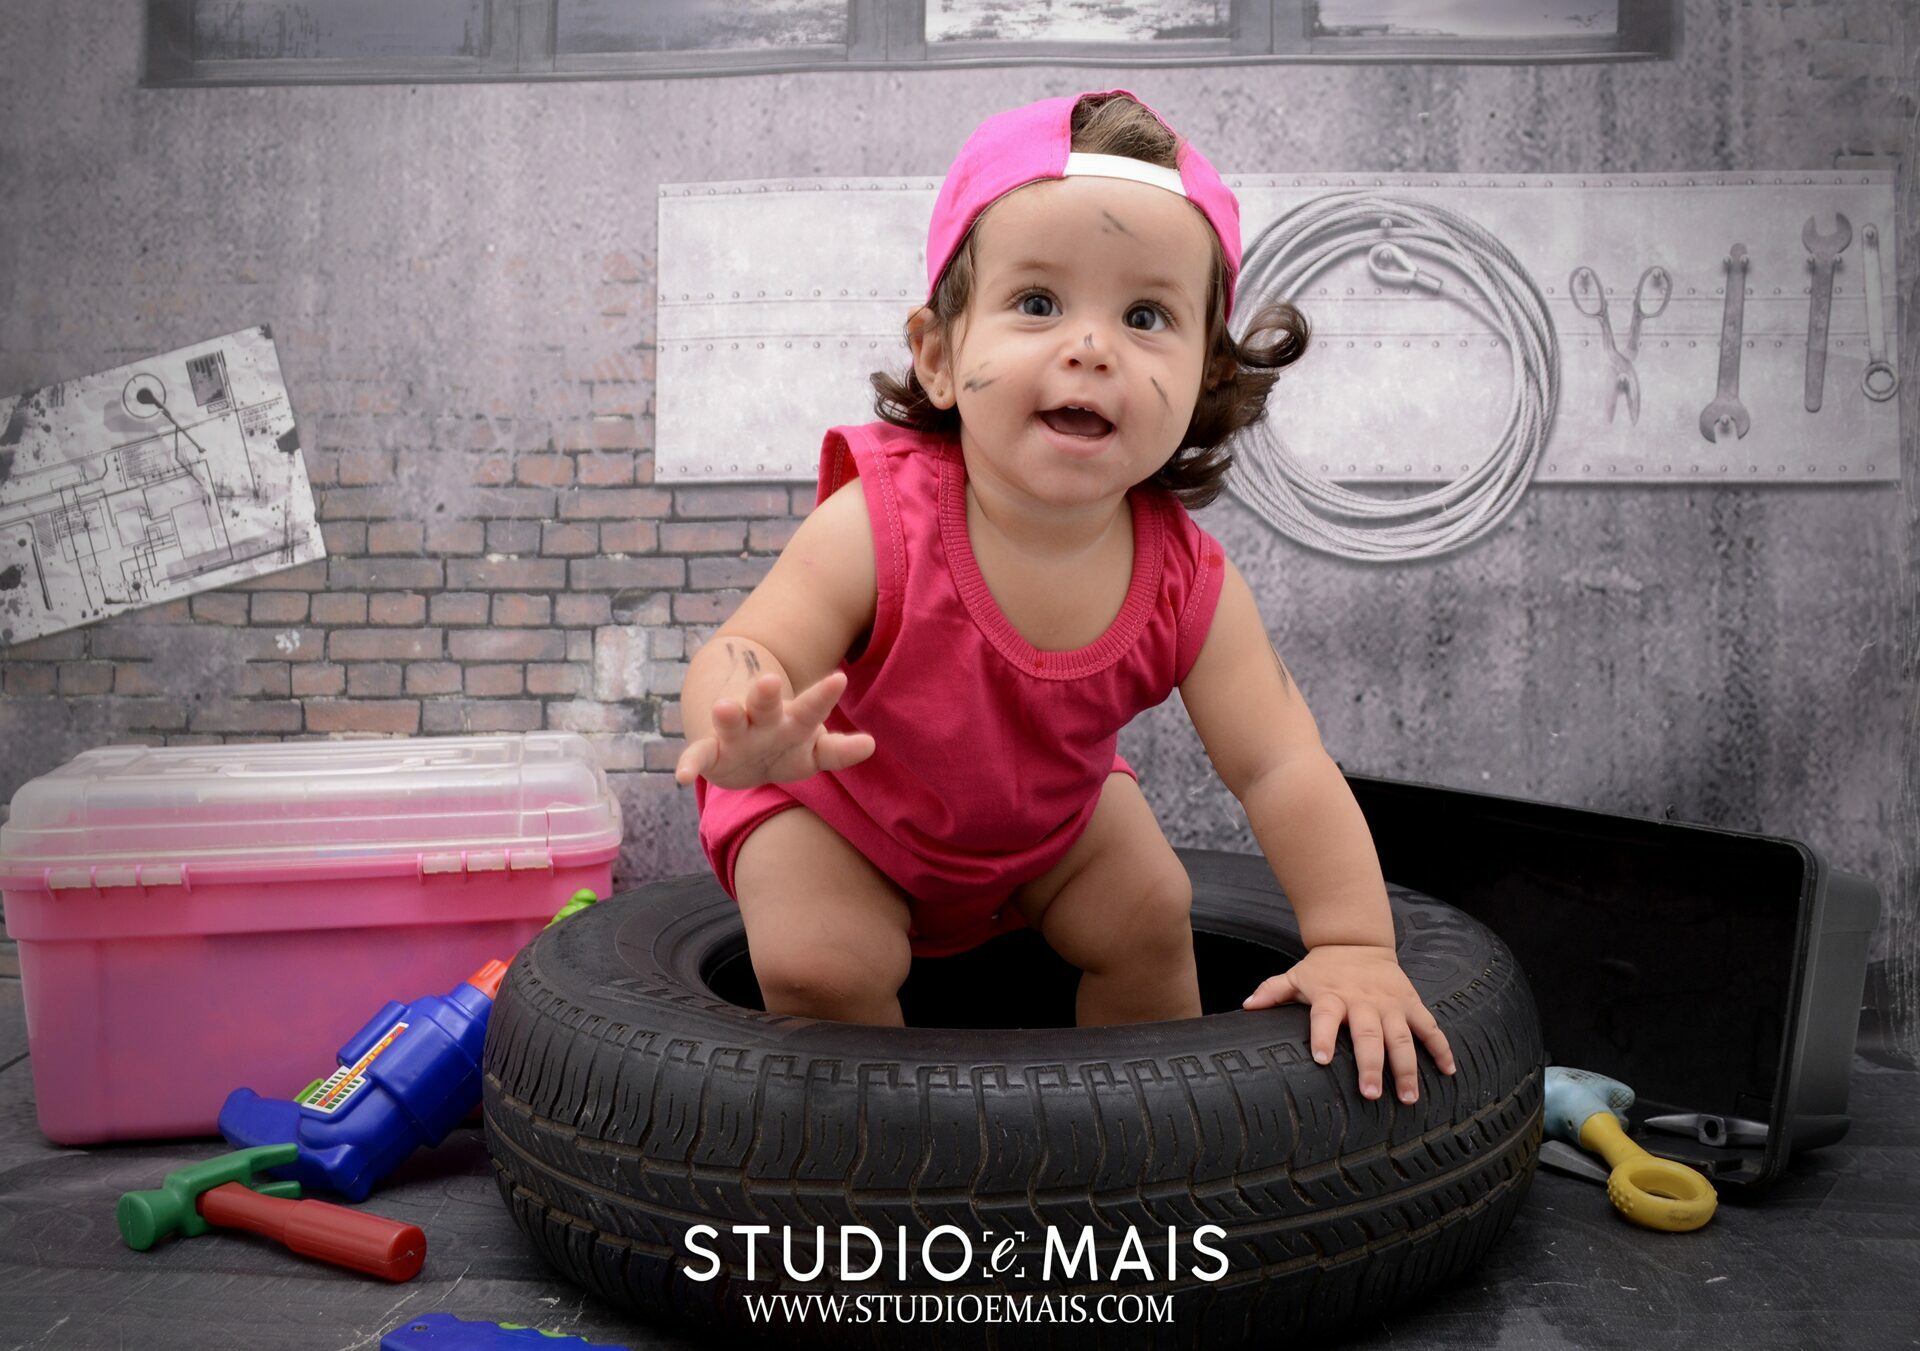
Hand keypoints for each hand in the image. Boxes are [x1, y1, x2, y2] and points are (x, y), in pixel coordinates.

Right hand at [674, 670, 875, 789]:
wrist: (736, 745)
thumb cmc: (782, 745)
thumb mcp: (812, 751)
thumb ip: (838, 750)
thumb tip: (871, 745)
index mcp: (791, 720)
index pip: (810, 709)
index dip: (823, 696)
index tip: (839, 678)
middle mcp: (762, 722)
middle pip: (765, 706)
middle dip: (765, 695)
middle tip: (769, 681)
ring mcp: (735, 735)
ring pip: (731, 721)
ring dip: (727, 715)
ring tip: (723, 708)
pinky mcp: (711, 753)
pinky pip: (698, 757)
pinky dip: (690, 765)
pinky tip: (682, 777)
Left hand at [1242, 944, 1455, 1103]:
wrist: (1357, 941)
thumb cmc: (1323, 968)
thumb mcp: (1296, 976)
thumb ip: (1272, 991)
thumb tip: (1246, 1006)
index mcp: (1332, 996)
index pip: (1324, 1016)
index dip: (1322, 1036)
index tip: (1320, 1060)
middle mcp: (1363, 1001)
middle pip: (1368, 1034)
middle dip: (1371, 1065)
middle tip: (1371, 1094)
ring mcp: (1391, 1003)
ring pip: (1402, 1036)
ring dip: (1407, 1067)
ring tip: (1409, 1097)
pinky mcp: (1411, 1003)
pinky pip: (1430, 1027)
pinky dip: (1441, 1048)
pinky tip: (1449, 1072)